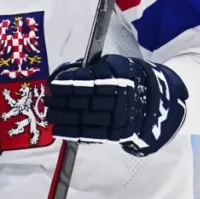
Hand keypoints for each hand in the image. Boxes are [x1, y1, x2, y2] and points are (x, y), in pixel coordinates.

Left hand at [44, 54, 187, 155]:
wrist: (152, 101)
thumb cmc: (126, 78)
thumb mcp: (114, 64)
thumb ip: (91, 68)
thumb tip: (65, 73)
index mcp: (119, 76)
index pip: (90, 80)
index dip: (69, 82)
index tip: (53, 84)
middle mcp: (119, 97)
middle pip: (85, 99)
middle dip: (62, 101)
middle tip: (47, 100)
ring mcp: (118, 117)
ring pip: (85, 117)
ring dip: (63, 117)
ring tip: (49, 114)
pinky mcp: (115, 133)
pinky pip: (91, 134)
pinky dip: (72, 133)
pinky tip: (58, 130)